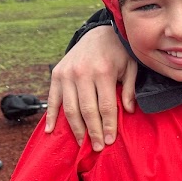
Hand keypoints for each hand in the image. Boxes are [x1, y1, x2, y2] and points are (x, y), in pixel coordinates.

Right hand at [45, 26, 136, 149]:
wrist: (97, 32)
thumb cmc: (118, 52)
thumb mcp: (130, 66)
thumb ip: (129, 89)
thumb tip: (128, 111)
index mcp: (103, 71)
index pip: (105, 106)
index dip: (107, 126)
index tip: (109, 141)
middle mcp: (83, 73)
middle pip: (87, 111)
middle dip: (92, 132)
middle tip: (96, 148)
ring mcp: (67, 74)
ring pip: (70, 108)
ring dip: (75, 129)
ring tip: (82, 143)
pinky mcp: (57, 74)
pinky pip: (53, 99)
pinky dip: (51, 116)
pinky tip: (51, 131)